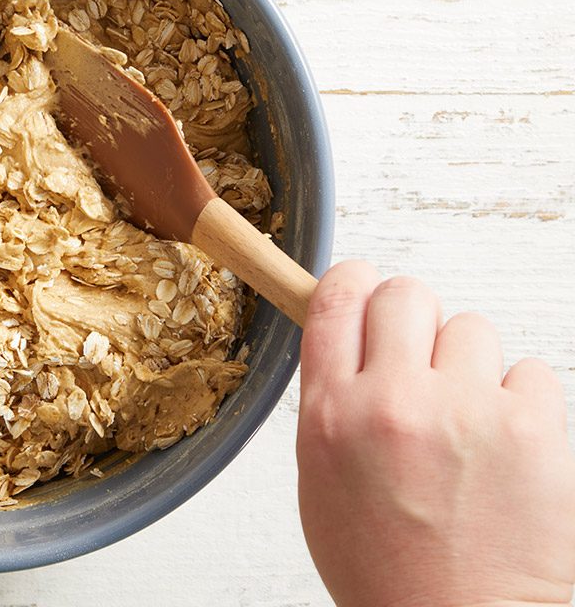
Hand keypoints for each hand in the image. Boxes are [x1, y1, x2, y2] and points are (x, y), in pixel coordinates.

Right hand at [297, 261, 574, 606]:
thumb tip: (350, 339)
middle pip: (405, 293)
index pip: (338, 297)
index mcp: (332, 414)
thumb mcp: (322, 479)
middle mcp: (393, 402)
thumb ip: (332, 401)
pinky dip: (522, 400)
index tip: (365, 289)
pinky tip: (505, 445)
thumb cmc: (389, 569)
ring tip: (468, 423)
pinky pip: (530, 370)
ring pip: (472, 328)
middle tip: (423, 363)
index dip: (355, 282)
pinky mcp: (531, 428)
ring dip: (470, 365)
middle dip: (414, 319)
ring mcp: (464, 411)